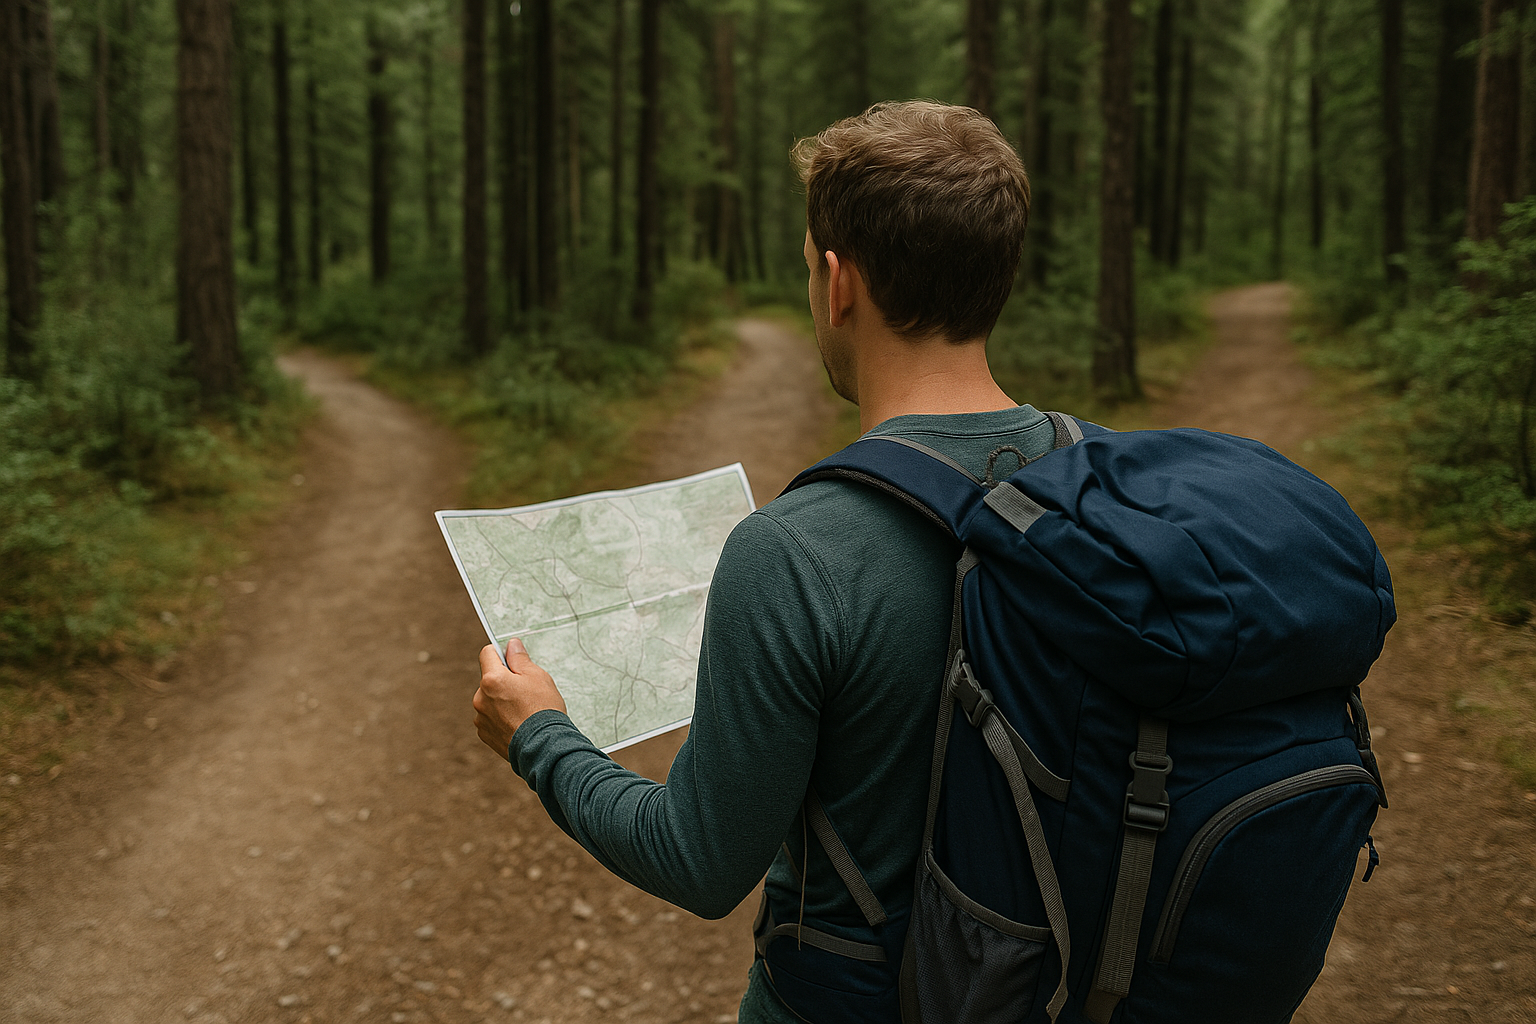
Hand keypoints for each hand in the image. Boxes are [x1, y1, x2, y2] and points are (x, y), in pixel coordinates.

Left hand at [473, 638, 567, 761]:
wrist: (544, 748)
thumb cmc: (543, 711)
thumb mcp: (538, 676)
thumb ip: (520, 659)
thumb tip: (511, 645)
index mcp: (491, 680)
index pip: (487, 653)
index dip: (501, 653)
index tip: (513, 660)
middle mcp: (480, 698)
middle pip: (490, 679)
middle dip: (504, 681)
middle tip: (526, 691)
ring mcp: (481, 718)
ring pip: (490, 700)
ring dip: (502, 701)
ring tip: (524, 711)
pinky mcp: (485, 734)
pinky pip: (491, 718)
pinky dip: (502, 718)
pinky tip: (519, 723)